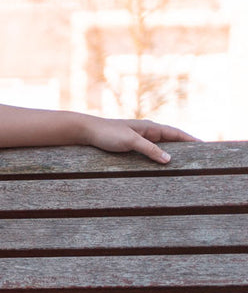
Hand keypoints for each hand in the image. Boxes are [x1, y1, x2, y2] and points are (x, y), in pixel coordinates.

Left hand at [82, 118, 198, 163]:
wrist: (86, 131)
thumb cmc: (107, 134)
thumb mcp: (130, 141)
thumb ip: (150, 149)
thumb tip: (169, 160)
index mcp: (150, 127)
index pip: (176, 133)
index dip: (191, 140)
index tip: (205, 146)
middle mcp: (146, 131)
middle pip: (171, 140)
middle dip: (184, 147)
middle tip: (199, 158)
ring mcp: (138, 138)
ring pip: (160, 146)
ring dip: (171, 153)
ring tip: (184, 163)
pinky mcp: (129, 145)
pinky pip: (149, 151)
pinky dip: (158, 156)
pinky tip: (160, 165)